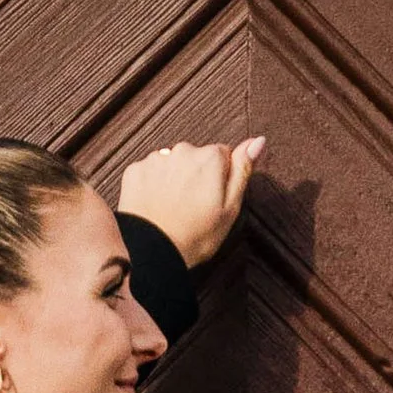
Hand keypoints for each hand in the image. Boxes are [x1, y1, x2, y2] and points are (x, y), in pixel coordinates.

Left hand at [116, 133, 263, 268]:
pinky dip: (153, 184)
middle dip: (197, 176)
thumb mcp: (231, 207)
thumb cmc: (196, 236)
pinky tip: (157, 205)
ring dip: (175, 179)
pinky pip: (150, 171)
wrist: (153, 252)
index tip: (214, 198)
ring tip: (175, 209)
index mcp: (211, 158)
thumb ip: (243, 169)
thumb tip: (257, 141)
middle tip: (194, 207)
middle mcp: (183, 151)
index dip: (221, 178)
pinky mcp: (135, 171)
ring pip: (172, 163)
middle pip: (196, 157)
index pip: (223, 155)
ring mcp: (156, 160)